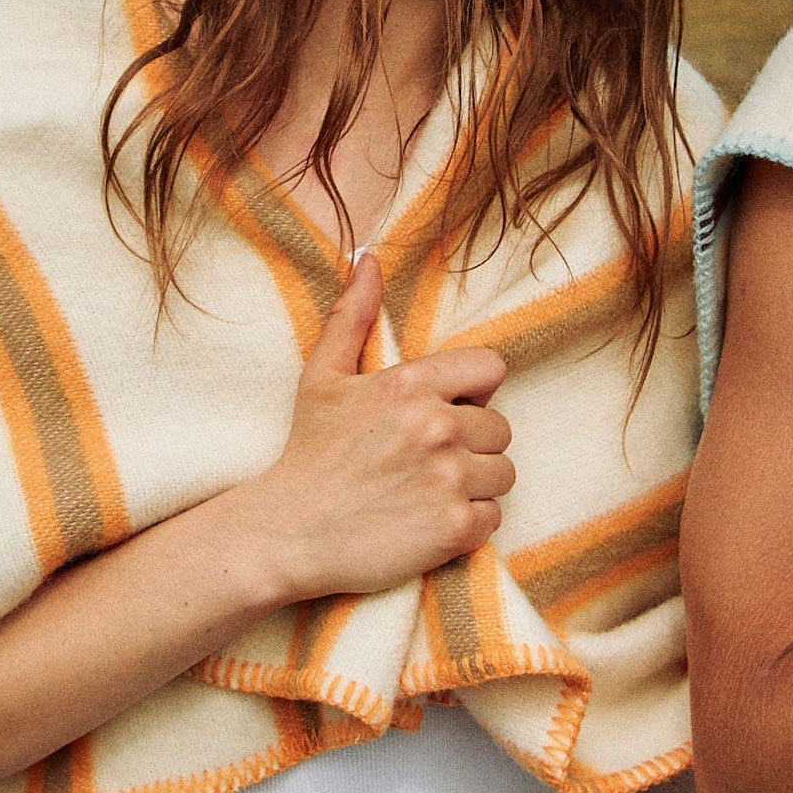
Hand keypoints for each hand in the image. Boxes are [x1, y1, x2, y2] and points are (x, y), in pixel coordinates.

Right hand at [230, 253, 513, 603]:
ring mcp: (449, 480)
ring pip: (502, 473)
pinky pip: (493, 517)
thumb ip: (352, 315)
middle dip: (472, 441)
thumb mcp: (322, 375)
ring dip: (476, 482)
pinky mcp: (454, 529)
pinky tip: (429, 519)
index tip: (447, 407)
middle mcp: (437, 427)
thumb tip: (369, 259)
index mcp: (411, 384)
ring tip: (431, 488)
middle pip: (500, 427)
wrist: (289, 533)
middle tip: (428, 457)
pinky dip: (469, 522)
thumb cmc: (309, 451)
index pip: (491, 368)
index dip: (474, 389)